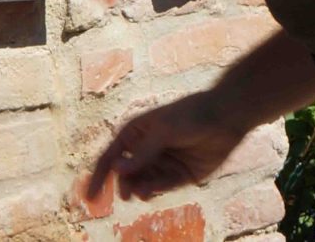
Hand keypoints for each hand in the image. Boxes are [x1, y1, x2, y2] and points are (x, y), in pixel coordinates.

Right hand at [85, 90, 246, 202]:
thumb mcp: (164, 131)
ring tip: (143, 191)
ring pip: (141, 184)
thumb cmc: (191, 116)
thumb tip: (116, 169)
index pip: (110, 157)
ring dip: (139, 189)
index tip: (90, 198)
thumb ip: (142, 153)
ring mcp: (161, 163)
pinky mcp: (177, 176)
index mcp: (135, 132)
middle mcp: (145, 149)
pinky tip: (155, 190)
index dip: (98, 177)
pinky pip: (160, 188)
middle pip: (125, 175)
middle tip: (127, 193)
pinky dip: (155, 190)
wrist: (225, 118)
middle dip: (124, 185)